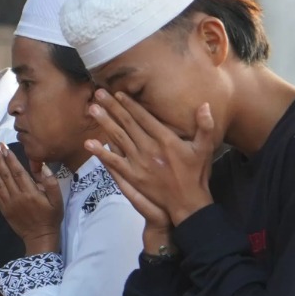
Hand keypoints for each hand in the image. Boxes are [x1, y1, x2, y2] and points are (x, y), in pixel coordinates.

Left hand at [0, 142, 62, 253]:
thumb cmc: (50, 217)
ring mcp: (8, 203)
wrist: (40, 237)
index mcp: (31, 192)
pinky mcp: (3, 209)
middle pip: (5, 174)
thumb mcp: (58, 200)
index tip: (4, 147)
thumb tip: (43, 166)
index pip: (18, 172)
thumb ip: (51, 182)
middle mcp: (17, 196)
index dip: (10, 159)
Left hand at [84, 90, 213, 228]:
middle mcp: (149, 148)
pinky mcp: (132, 176)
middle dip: (112, 107)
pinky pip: (114, 162)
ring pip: (118, 138)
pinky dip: (101, 152)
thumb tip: (205, 105)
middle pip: (127, 123)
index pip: (144, 117)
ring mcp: (139, 162)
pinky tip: (89, 143)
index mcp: (166, 139)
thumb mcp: (205, 149)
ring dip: (104, 122)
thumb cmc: (196, 174)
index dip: (130, 104)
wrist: (187, 203)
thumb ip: (205, 127)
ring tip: (92, 109)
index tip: (118, 92)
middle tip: (98, 93)